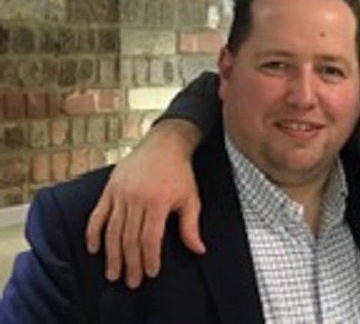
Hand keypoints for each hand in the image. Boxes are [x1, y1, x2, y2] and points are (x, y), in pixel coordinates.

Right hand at [85, 119, 204, 288]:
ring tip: (112, 273)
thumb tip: (199, 250)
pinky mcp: (109, 189)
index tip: (150, 274)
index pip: (150, 238)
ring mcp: (120, 193)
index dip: (149, 259)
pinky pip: (97, 215)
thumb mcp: (191, 199)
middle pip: (129, 239)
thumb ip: (191, 226)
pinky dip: (93, 233)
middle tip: (131, 282)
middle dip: (130, 263)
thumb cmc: (180, 173)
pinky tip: (94, 249)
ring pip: (112, 231)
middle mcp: (136, 198)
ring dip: (111, 255)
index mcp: (158, 202)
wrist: (163, 145)